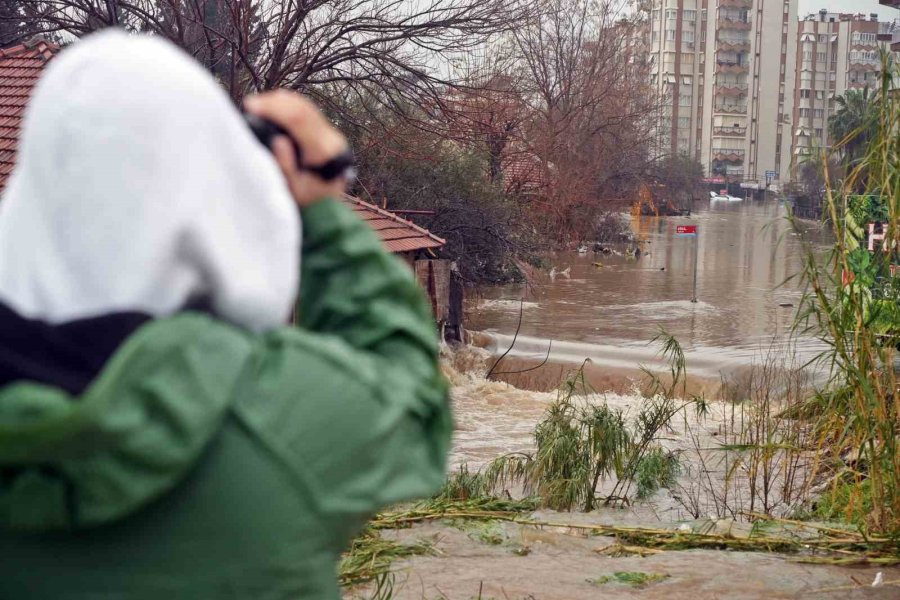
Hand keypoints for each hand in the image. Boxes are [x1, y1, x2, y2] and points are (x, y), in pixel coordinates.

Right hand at [244, 90, 348, 206]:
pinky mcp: (328, 133)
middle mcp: (331, 139)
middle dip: (275, 102)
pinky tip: (273, 110)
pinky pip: (308, 112)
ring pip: (306, 107)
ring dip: (281, 103)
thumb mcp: (294, 190)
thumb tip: (278, 140)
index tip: (252, 106)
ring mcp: (332, 134)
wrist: (329, 205)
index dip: (274, 108)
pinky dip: (289, 108)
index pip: (299, 119)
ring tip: (260, 106)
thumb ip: (286, 166)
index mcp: (323, 152)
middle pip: (303, 108)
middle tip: (252, 104)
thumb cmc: (307, 201)